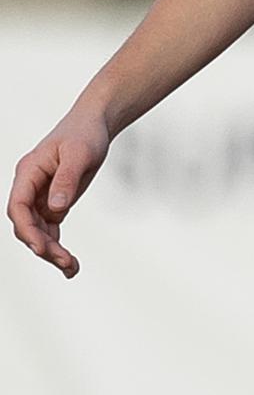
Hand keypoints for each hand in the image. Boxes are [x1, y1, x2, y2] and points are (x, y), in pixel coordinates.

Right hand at [8, 103, 110, 277]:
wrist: (94, 125)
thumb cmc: (85, 135)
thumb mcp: (80, 154)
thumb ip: (67, 181)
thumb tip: (55, 208)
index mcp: (28, 172)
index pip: (17, 206)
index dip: (27, 229)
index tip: (42, 248)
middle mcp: (29, 186)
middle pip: (25, 223)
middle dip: (41, 245)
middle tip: (65, 263)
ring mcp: (40, 196)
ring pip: (37, 230)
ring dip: (50, 251)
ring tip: (72, 269)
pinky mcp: (53, 202)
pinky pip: (49, 228)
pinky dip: (56, 245)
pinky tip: (69, 263)